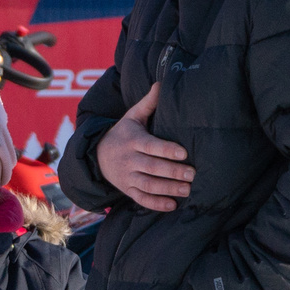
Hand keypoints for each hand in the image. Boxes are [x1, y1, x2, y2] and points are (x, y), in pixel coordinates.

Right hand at [96, 84, 193, 212]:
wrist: (96, 155)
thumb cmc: (123, 133)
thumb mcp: (132, 116)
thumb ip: (148, 103)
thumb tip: (161, 83)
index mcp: (133, 140)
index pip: (151, 146)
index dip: (166, 150)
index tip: (184, 153)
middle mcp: (129, 159)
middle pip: (151, 167)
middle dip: (172, 172)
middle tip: (192, 175)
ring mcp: (127, 176)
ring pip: (148, 185)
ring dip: (168, 189)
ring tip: (187, 190)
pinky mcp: (127, 189)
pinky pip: (141, 199)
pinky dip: (155, 204)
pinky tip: (172, 206)